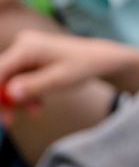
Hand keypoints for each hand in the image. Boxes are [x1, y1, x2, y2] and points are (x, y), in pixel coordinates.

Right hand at [0, 30, 119, 116]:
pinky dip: (26, 92)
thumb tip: (10, 93)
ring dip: (19, 98)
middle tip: (9, 121)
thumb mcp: (60, 80)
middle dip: (4, 99)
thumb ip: (33, 86)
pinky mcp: (28, 58)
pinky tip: (37, 104)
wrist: (100, 59)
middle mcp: (22, 44)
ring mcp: (25, 50)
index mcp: (27, 47)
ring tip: (36, 110)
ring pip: (9, 79)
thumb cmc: (83, 67)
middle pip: (0, 75)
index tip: (1, 114)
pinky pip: (19, 78)